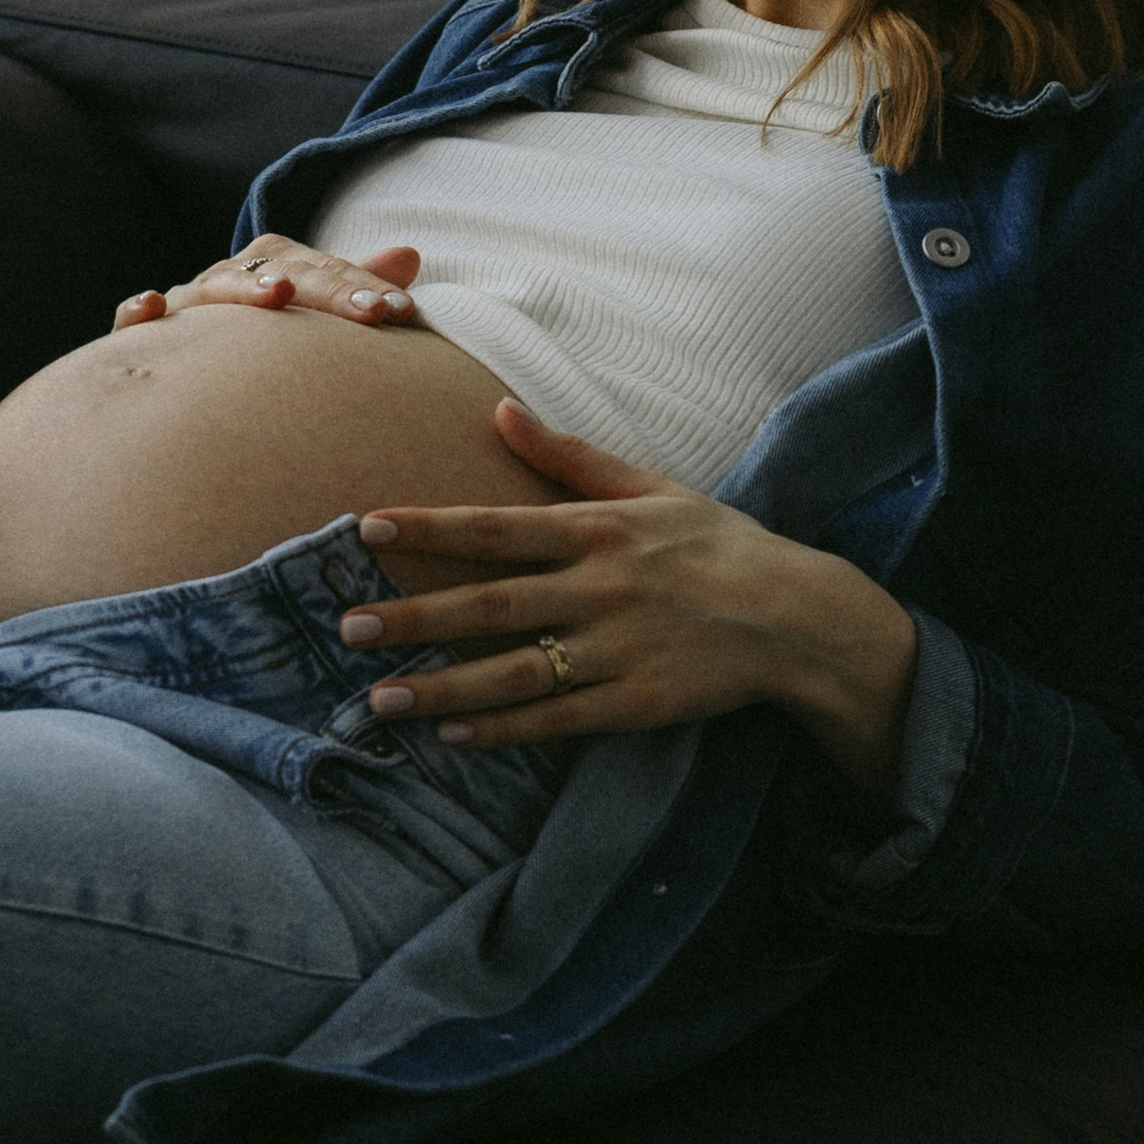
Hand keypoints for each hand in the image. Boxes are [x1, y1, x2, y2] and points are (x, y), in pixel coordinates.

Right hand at [112, 235, 424, 331]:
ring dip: (246, 289)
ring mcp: (187, 305)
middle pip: (283, 273)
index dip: (364, 286)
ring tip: (281, 294)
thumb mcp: (308, 312)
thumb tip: (410, 254)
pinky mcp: (144, 336)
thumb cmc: (259, 342)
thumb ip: (351, 287)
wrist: (184, 370)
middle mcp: (231, 278)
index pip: (327, 269)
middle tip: (375, 311)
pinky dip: (138, 310)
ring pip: (216, 290)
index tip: (403, 311)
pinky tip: (154, 306)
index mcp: (273, 267)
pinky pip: (133, 320)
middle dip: (331, 291)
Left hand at [337, 396, 919, 803]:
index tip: (366, 528)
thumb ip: (569, 456)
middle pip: (493, 603)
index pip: (497, 526)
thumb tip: (499, 408)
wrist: (795, 616)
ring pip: (515, 671)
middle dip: (416, 616)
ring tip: (378, 699)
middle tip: (347, 627)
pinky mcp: (636, 703)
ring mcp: (618, 650)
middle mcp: (601, 588)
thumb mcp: (649, 486)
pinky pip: (557, 719)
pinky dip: (503, 729)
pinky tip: (451, 735)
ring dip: (443, 687)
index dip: (430, 527)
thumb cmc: (716, 543)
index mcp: (599, 529)